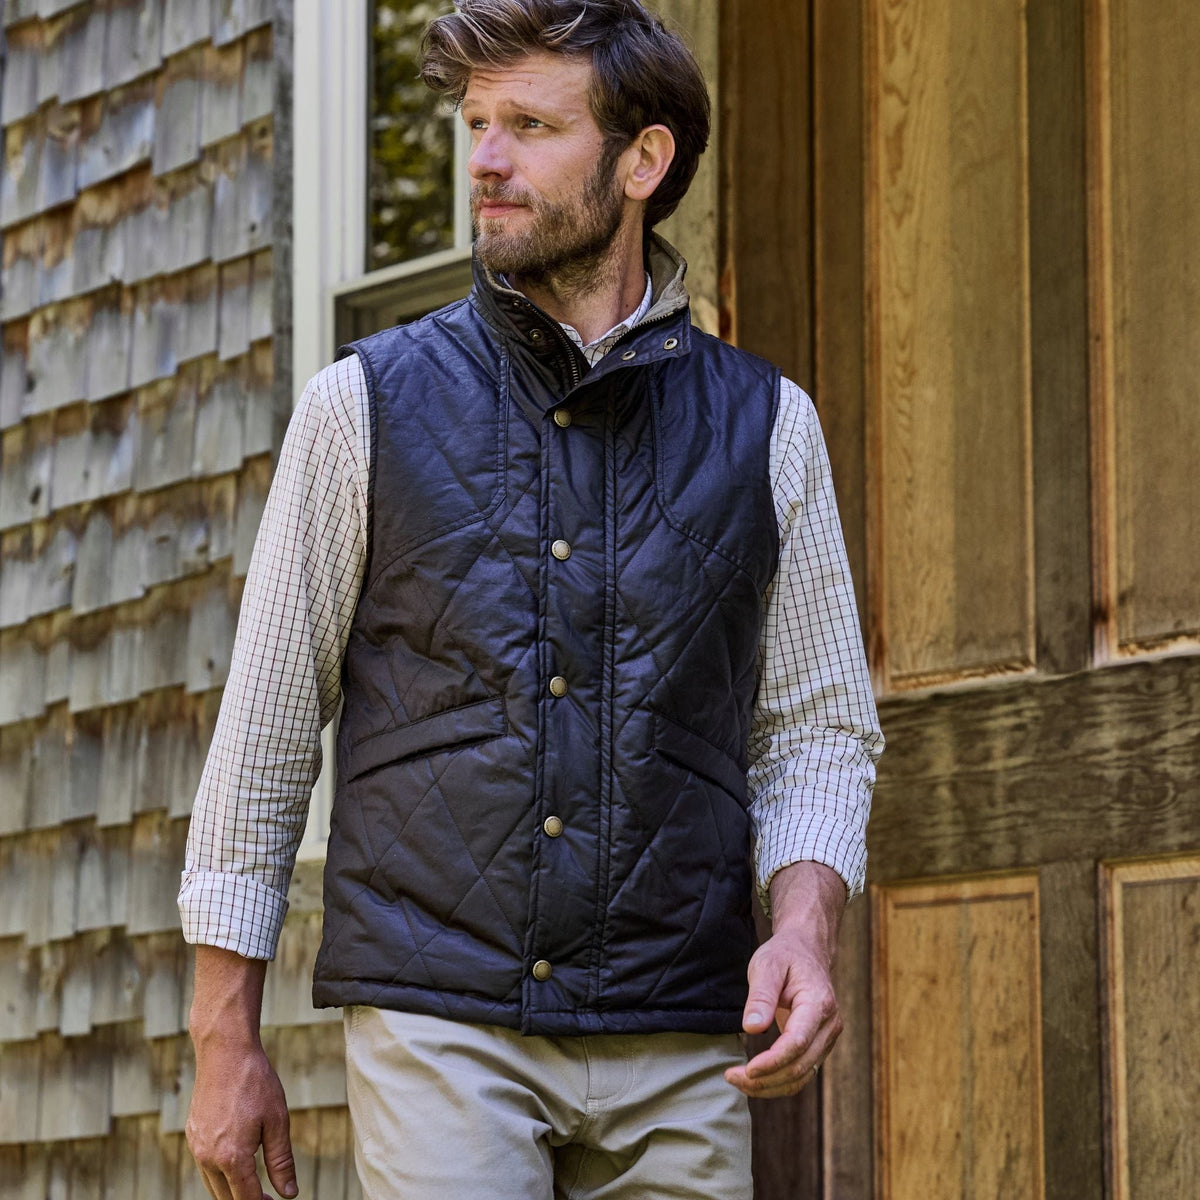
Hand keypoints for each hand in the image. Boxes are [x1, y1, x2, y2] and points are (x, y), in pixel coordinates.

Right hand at [186, 1037, 296, 1199]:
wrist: (225, 1052)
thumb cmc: (255, 1083)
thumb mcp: (277, 1121)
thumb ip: (281, 1161)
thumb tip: (289, 1194)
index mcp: (231, 1158)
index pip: (245, 1199)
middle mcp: (208, 1158)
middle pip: (226, 1199)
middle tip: (268, 1198)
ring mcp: (196, 1147)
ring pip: (212, 1185)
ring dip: (232, 1190)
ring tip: (254, 1184)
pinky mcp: (192, 1135)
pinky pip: (204, 1166)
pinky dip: (219, 1173)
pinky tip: (236, 1162)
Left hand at [724, 861, 846, 1098]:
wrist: (806, 951)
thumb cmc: (785, 955)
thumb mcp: (767, 964)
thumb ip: (761, 995)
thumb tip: (752, 1028)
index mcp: (818, 1003)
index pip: (798, 1042)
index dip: (773, 1061)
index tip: (747, 1069)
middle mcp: (829, 1025)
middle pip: (801, 1065)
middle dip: (766, 1079)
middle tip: (731, 1077)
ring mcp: (827, 1038)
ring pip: (802, 1075)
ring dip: (770, 1086)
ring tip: (737, 1080)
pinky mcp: (819, 1045)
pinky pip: (801, 1072)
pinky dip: (778, 1081)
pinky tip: (754, 1079)